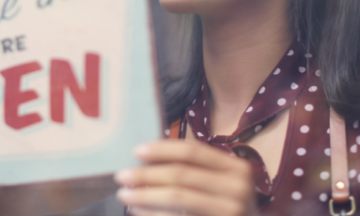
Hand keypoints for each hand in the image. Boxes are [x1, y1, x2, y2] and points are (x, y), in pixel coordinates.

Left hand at [115, 140, 257, 215]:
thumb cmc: (226, 207)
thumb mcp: (220, 183)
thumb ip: (194, 169)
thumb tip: (147, 159)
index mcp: (236, 168)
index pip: (193, 151)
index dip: (162, 149)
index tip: (136, 151)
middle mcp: (238, 188)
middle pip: (182, 174)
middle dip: (147, 174)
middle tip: (121, 175)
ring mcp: (231, 211)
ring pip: (178, 197)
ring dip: (145, 195)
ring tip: (125, 195)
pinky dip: (153, 215)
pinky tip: (138, 212)